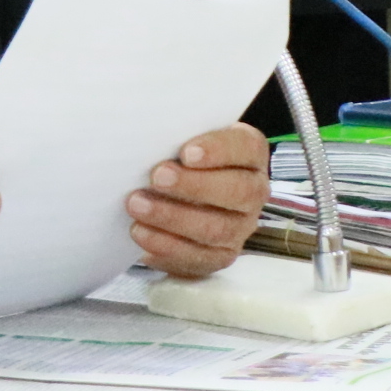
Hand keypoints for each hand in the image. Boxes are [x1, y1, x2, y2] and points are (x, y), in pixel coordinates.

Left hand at [129, 124, 271, 278]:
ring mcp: (240, 227)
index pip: (247, 148)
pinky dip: (166, 246)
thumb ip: (176, 135)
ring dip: (173, 217)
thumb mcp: (182, 141)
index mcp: (250, 155)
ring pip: (216, 228)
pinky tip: (140, 232)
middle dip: (194, 186)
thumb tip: (147, 133)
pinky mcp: (220, 256)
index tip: (186, 153)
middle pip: (238, 191)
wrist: (174, 200)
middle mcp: (253, 192)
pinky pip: (199, 257)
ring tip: (138, 205)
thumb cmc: (178, 162)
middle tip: (157, 177)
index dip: (219, 150)